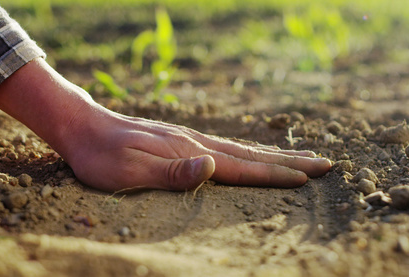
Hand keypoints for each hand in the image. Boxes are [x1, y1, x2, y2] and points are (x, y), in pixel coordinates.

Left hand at [0, 59, 331, 191]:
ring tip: (301, 157)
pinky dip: (249, 149)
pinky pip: (226, 145)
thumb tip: (212, 165)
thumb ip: (172, 170)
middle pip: (252, 153)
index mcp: (189, 152)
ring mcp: (190, 138)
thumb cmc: (101, 156)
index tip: (308, 178)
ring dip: (274, 153)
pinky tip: (251, 151)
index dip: (275, 174)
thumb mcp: (129, 169)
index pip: (242, 166)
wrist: (82, 127)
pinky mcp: (181, 139)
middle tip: (325, 163)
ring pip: (242, 147)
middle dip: (289, 161)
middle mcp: (196, 142)